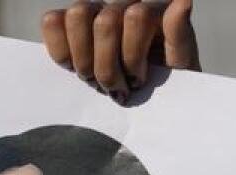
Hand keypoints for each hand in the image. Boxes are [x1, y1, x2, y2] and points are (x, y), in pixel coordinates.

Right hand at [41, 0, 199, 103]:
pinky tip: (76, 69)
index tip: (140, 81)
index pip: (136, 16)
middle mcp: (122, 5)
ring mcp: (95, 13)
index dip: (133, 57)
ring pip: (76, 15)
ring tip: (97, 82)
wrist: (151, 102)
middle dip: (109, 67)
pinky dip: (61, 51)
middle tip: (120, 90)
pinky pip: (52, 22)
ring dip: (85, 60)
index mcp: (152, 10)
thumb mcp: (182, 66)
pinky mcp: (69, 27)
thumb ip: (180, 34)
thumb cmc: (169, 84)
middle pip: (105, 21)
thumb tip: (183, 0)